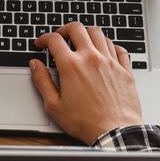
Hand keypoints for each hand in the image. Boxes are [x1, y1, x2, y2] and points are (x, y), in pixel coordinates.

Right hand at [29, 22, 142, 144]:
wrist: (115, 132)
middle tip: (60, 37)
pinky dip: (109, 45)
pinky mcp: (124, 69)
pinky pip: (118, 48)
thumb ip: (42, 81)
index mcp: (71, 66)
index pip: (54, 40)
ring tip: (81, 42)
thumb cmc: (85, 122)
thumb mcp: (54, 105)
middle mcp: (91, 58)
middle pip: (77, 28)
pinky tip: (105, 51)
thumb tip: (35, 65)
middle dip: (64, 29)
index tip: (41, 43)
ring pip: (98, 34)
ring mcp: (110, 62)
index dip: (44, 38)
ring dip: (87, 34)